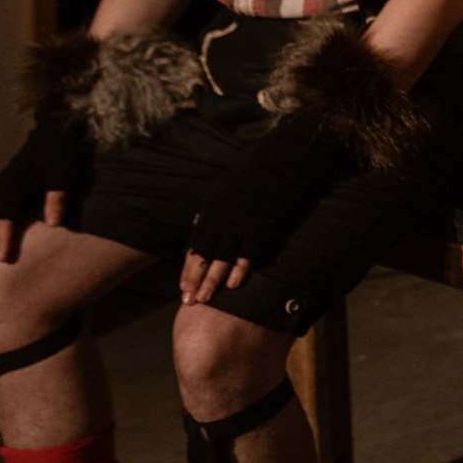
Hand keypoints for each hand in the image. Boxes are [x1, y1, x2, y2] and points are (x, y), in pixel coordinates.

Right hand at [0, 108, 90, 266]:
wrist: (52, 132)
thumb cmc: (58, 153)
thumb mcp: (62, 173)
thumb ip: (57, 197)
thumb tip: (54, 224)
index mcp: (15, 186)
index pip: (7, 218)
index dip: (5, 238)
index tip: (3, 258)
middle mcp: (2, 188)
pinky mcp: (1, 185)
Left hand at [183, 120, 346, 302]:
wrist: (279, 161)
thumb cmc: (253, 175)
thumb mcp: (223, 191)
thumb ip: (212, 212)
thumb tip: (200, 224)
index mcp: (209, 212)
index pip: (193, 247)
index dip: (187, 269)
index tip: (182, 287)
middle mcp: (220, 221)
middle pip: (202, 256)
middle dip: (193, 280)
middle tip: (187, 301)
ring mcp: (239, 224)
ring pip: (220, 259)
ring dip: (211, 281)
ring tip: (204, 300)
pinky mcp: (260, 226)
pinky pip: (248, 252)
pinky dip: (240, 269)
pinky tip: (234, 285)